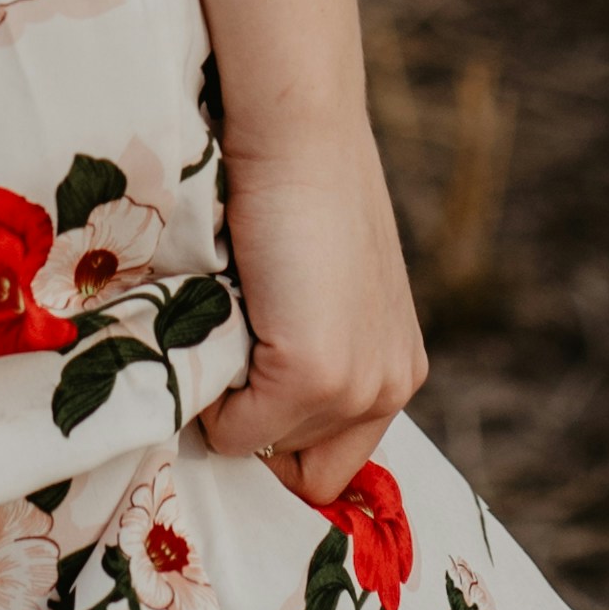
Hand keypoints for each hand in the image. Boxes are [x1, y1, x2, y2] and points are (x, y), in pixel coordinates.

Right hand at [201, 113, 426, 509]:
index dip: (283, 440)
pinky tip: (223, 316)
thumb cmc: (297, 194)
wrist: (297, 137)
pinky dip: (210, 390)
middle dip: (259, 435)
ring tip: (230, 322)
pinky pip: (234, 428)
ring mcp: (358, 386)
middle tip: (229, 366)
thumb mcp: (317, 293)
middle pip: (305, 473)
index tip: (242, 399)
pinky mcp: (318, 375)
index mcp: (398, 370)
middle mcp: (391, 388)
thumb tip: (242, 414)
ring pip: (261, 448)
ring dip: (230, 401)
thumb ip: (307, 351)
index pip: (335, 463)